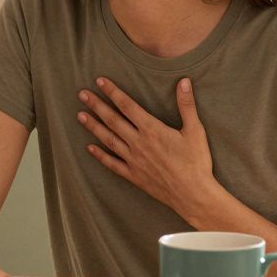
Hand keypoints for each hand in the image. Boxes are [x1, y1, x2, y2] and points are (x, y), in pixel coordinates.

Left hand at [77, 77, 218, 217]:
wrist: (193, 195)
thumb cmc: (196, 162)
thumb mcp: (195, 131)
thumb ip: (186, 105)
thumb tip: (184, 81)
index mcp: (152, 130)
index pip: (127, 106)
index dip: (113, 92)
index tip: (100, 81)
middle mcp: (138, 143)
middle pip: (113, 120)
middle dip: (96, 106)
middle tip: (82, 94)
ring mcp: (134, 160)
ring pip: (108, 140)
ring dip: (93, 127)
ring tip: (80, 116)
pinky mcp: (133, 176)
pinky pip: (112, 164)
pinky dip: (100, 155)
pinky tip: (89, 148)